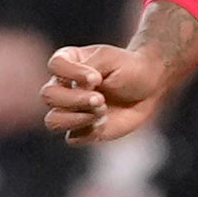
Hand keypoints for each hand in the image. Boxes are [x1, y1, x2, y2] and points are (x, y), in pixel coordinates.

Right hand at [44, 5, 197, 145]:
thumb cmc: (128, 67)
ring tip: (102, 110)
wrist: (149, 86)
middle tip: (100, 99)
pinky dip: (88, 132)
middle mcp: (63, 86)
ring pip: (53, 121)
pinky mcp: (82, 130)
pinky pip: (72, 138)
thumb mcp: (109, 58)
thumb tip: (77, 90)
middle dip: (75, 99)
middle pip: (49, 96)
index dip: (72, 73)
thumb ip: (88, 68)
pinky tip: (104, 123)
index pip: (54, 65)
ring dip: (77, 118)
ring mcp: (70, 109)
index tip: (97, 77)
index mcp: (67, 62)